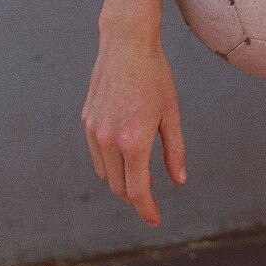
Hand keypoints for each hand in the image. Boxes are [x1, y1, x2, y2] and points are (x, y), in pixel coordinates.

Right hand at [81, 31, 187, 227]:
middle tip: (150, 202)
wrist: (126, 45)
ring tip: (137, 180)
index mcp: (134, 141)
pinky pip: (97, 154)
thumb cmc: (155, 78)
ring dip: (120, 183)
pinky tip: (123, 158)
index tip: (155, 220)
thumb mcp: (171, 115)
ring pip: (104, 174)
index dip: (147, 209)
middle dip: (135, 198)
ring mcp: (94, 131)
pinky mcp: (87, 121)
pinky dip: (109, 164)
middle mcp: (110, 139)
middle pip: (119, 187)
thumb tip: (179, 180)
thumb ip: (174, 151)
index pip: (137, 190)